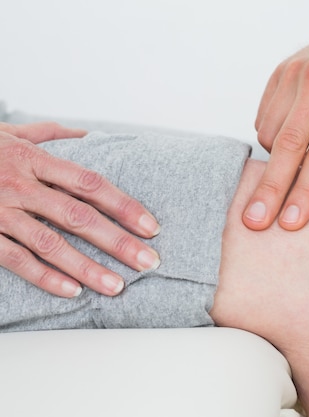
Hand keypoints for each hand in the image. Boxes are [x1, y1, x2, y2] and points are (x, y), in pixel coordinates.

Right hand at [0, 122, 160, 297]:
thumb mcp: (11, 133)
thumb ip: (50, 134)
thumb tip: (87, 135)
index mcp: (34, 160)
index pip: (91, 184)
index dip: (124, 205)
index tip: (151, 226)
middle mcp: (20, 185)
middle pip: (78, 216)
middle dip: (118, 241)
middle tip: (148, 262)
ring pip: (50, 243)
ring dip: (87, 267)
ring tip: (116, 286)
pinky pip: (14, 259)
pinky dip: (43, 277)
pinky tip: (71, 291)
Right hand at [245, 24, 308, 230]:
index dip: (306, 191)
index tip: (292, 222)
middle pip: (286, 144)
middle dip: (270, 188)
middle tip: (254, 222)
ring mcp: (292, 72)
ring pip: (269, 133)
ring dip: (277, 160)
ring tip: (294, 164)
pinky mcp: (278, 72)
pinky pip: (264, 118)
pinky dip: (273, 138)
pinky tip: (291, 139)